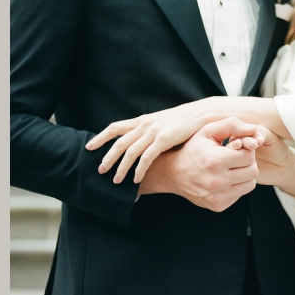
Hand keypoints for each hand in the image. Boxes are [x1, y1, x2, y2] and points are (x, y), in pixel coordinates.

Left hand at [88, 100, 227, 183]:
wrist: (205, 114)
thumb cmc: (185, 122)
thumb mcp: (163, 123)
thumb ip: (151, 132)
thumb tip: (142, 143)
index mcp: (143, 120)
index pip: (115, 127)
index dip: (101, 137)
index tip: (89, 147)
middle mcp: (145, 125)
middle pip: (119, 142)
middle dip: (107, 157)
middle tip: (99, 170)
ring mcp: (154, 132)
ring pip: (130, 151)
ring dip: (121, 167)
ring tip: (115, 180)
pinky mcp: (164, 140)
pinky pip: (146, 157)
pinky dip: (139, 169)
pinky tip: (135, 179)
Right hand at [135, 117, 260, 211]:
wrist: (172, 173)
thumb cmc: (192, 149)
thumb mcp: (207, 131)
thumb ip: (231, 125)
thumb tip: (254, 129)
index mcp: (215, 161)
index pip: (249, 155)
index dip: (245, 149)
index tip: (235, 147)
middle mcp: (217, 182)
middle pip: (252, 171)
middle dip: (247, 162)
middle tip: (234, 157)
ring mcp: (217, 196)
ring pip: (250, 184)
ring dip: (244, 175)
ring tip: (230, 168)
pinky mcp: (218, 206)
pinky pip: (240, 194)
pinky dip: (236, 186)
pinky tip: (224, 179)